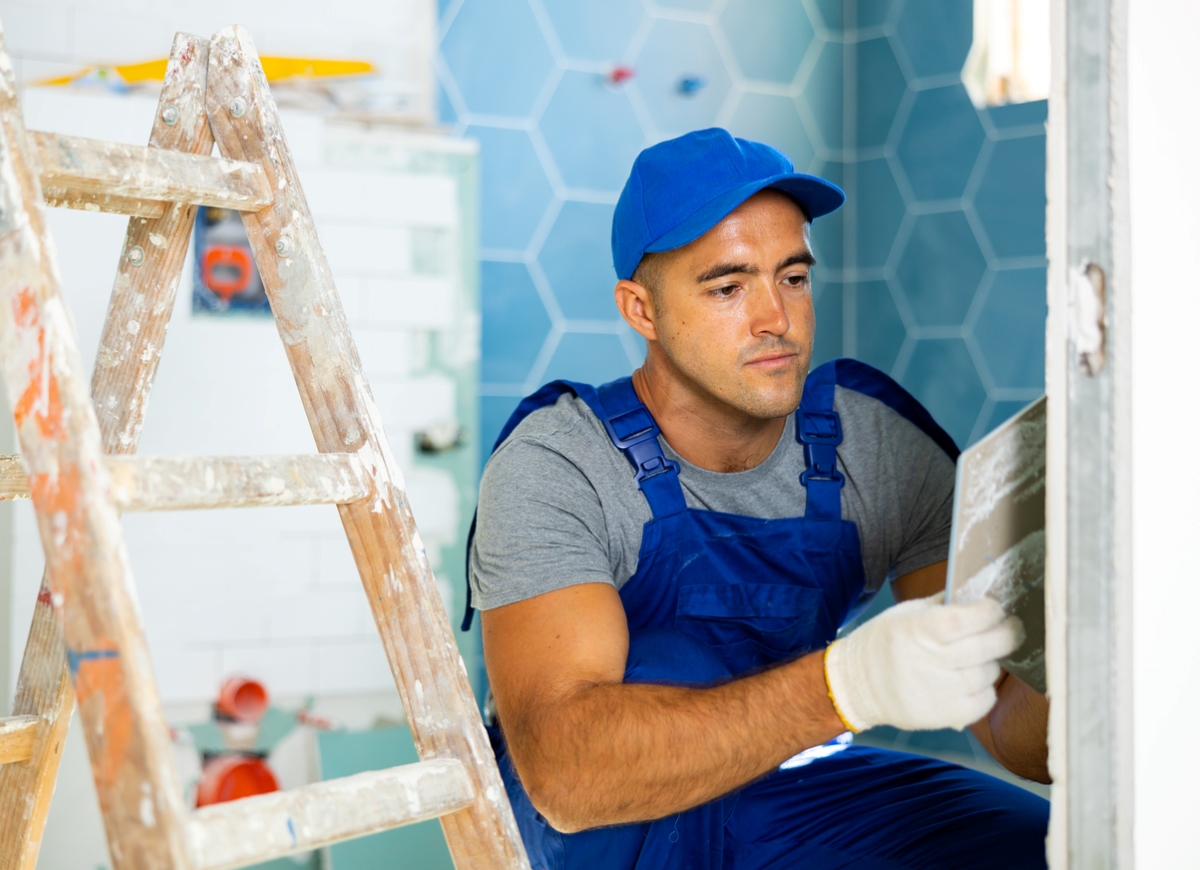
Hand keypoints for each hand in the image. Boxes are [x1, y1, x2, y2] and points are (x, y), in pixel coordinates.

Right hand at [824, 595, 1023, 731]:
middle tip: (1010, 626)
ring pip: (990, 673)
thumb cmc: (881, 643)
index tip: (996, 606)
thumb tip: (976, 594)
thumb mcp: (903, 613)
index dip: (987, 612)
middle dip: (1007, 633)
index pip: (962, 620)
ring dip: (992, 661)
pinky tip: (972, 680)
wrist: (856, 686)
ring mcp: (941, 692)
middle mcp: (930, 662)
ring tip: (980, 655)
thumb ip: (940, 605)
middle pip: (986, 647)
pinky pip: (986, 700)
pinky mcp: (947, 716)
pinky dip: (985, 688)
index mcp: (916, 631)